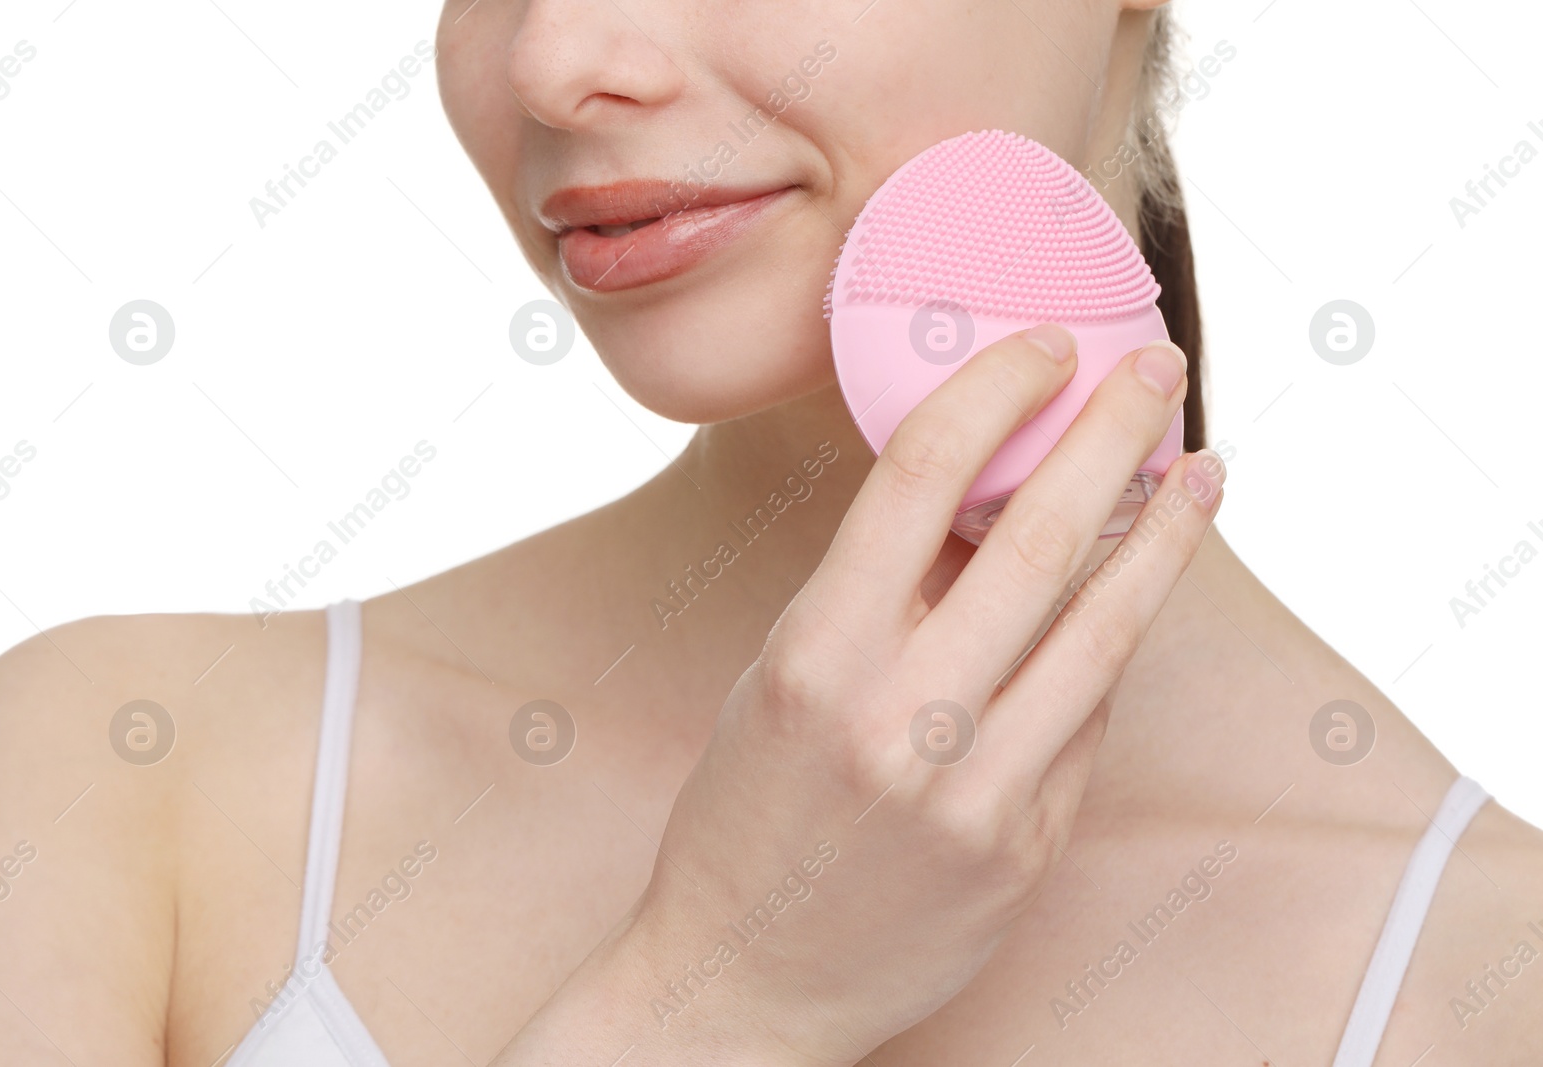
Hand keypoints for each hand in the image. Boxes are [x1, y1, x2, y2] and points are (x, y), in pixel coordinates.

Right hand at [490, 324, 1224, 1064]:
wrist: (746, 980)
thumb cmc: (746, 817)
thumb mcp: (779, 680)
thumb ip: (876, 595)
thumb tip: (983, 500)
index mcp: (816, 654)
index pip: (919, 477)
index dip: (994, 391)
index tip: (1042, 348)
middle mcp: (901, 718)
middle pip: (1038, 536)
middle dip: (1110, 432)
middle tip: (1154, 368)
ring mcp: (976, 791)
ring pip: (1102, 627)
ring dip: (1164, 535)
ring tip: (1203, 472)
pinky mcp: (1027, 848)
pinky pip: (1088, 720)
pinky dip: (1114, 645)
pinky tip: (1135, 598)